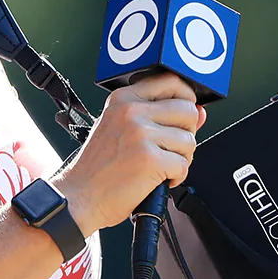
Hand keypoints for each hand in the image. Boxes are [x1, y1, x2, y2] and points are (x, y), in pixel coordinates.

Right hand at [53, 72, 205, 232]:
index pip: (171, 81)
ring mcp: (140, 134)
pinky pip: (184, 164)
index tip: (182, 116)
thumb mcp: (120, 130)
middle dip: (186, 134)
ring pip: (189, 140)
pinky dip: (176, 177)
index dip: (186, 99)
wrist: (78, 196)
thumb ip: (159, 117)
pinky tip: (158, 179)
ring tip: (161, 167)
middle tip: (170, 149)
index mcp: (123, 99)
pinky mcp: (150, 159)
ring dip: (182, 159)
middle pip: (187, 110)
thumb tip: (199, 112)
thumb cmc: (97, 168)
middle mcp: (131, 111)